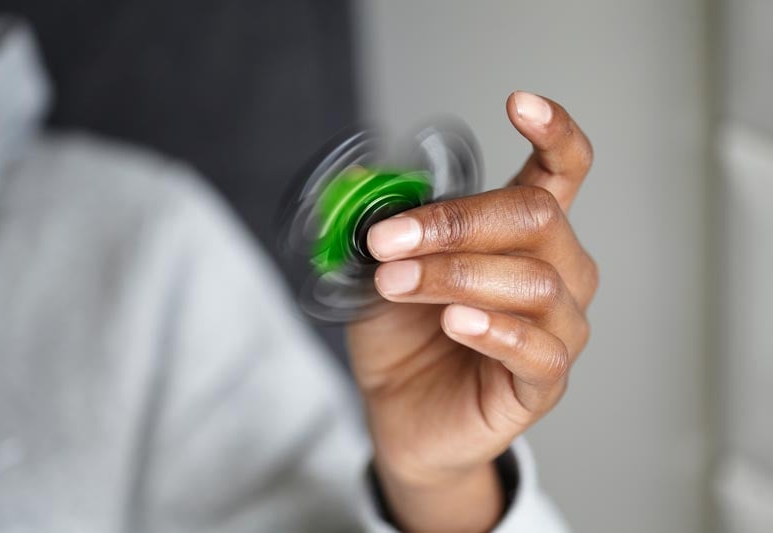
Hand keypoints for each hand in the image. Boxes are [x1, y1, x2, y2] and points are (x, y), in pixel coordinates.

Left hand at [347, 91, 596, 531]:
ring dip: (454, 275)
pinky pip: (538, 348)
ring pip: (532, 281)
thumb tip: (370, 188)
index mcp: (523, 235)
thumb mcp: (385, 269)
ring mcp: (557, 327)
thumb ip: (391, 229)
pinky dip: (493, 329)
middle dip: (455, 222)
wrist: (401, 412)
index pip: (562, 171)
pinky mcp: (544, 380)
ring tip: (398, 284)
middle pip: (536, 218)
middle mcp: (555, 272)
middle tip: (388, 242)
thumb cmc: (404, 336)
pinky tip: (455, 323)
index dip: (553, 132)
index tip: (518, 104)